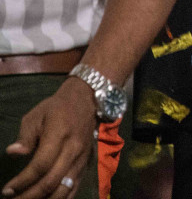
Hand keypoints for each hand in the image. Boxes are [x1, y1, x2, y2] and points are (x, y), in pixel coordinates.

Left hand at [3, 76, 94, 198]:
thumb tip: (13, 153)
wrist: (86, 100)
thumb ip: (25, 136)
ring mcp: (81, 159)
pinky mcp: (85, 164)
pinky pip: (74, 188)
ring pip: (65, 188)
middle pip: (52, 181)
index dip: (22, 181)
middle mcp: (73, 150)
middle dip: (30, 195)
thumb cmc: (57, 108)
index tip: (6, 190)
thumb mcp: (36, 116)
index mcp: (59, 135)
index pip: (40, 165)